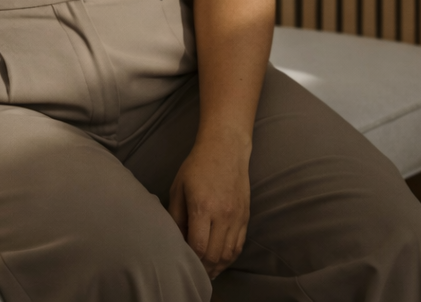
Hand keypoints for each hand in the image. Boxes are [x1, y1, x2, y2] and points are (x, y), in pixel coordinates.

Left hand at [167, 127, 251, 278]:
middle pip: (214, 255)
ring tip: (206, 270)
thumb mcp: (178, 187)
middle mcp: (222, 215)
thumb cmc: (197, 166)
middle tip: (193, 270)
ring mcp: (237, 217)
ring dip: (217, 266)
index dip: (190, 258)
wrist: (226, 149)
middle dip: (203, 267)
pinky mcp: (246, 217)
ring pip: (228, 254)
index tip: (182, 258)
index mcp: (203, 207)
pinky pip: (239, 245)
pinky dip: (229, 257)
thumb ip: (175, 215)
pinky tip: (220, 260)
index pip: (198, 246)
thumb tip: (175, 238)